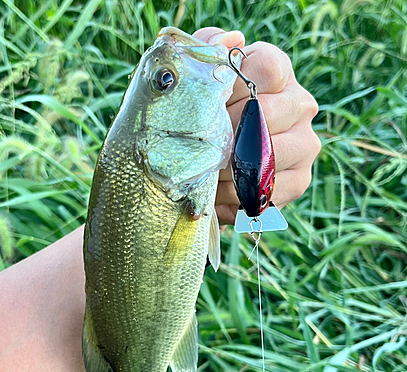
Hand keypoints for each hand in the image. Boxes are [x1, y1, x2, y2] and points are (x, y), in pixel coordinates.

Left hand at [193, 28, 320, 224]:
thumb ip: (209, 50)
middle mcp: (300, 104)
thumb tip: (231, 40)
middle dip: (224, 133)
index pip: (266, 68)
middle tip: (200, 145)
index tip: (209, 105)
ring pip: (268, 155)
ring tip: (206, 173)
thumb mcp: (201, 77)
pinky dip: (235, 196)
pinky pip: (267, 191)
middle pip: (266, 114)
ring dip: (227, 169)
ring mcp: (305, 144)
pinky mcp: (300, 180)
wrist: (213, 161)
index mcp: (278, 72)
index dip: (231, 88)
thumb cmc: (206, 115)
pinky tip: (218, 192)